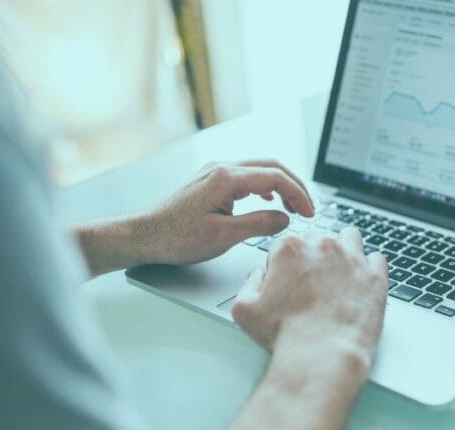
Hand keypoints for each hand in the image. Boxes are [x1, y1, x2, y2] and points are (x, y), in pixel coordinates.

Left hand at [136, 159, 315, 265]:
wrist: (145, 235)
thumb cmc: (177, 238)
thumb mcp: (223, 237)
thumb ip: (259, 224)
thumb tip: (284, 218)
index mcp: (226, 178)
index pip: (275, 176)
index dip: (298, 194)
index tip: (309, 213)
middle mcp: (221, 168)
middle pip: (271, 166)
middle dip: (294, 186)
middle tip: (308, 208)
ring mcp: (215, 172)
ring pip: (260, 169)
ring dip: (281, 185)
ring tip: (293, 207)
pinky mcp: (211, 181)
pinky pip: (246, 176)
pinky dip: (265, 186)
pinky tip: (269, 200)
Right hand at [231, 228, 389, 382]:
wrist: (321, 356)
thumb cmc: (285, 335)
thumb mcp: (244, 309)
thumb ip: (248, 283)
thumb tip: (258, 274)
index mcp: (290, 248)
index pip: (287, 246)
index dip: (285, 267)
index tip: (288, 285)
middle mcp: (323, 246)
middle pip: (318, 241)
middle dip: (314, 258)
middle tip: (313, 286)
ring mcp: (353, 259)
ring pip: (350, 239)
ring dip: (344, 251)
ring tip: (339, 276)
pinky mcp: (376, 276)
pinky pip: (377, 258)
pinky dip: (370, 268)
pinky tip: (361, 283)